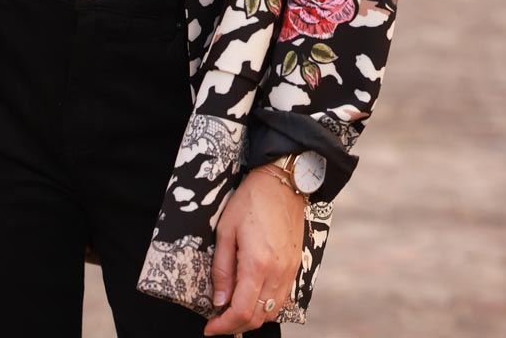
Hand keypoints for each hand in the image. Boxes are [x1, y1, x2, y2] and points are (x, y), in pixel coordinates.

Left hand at [203, 166, 303, 335]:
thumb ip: (221, 269)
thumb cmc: (250, 201)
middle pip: (257, 318)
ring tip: (233, 309)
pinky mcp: (295, 266)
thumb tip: (219, 301)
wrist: (282, 183)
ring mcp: (289, 271)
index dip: (223, 326)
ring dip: (251, 318)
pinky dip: (266, 307)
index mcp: (257, 264)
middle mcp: (277, 273)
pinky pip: (282, 299)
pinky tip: (252, 297)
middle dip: (235, 325)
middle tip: (218, 321)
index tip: (210, 327)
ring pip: (271, 312)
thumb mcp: (225, 231)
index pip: (241, 311)